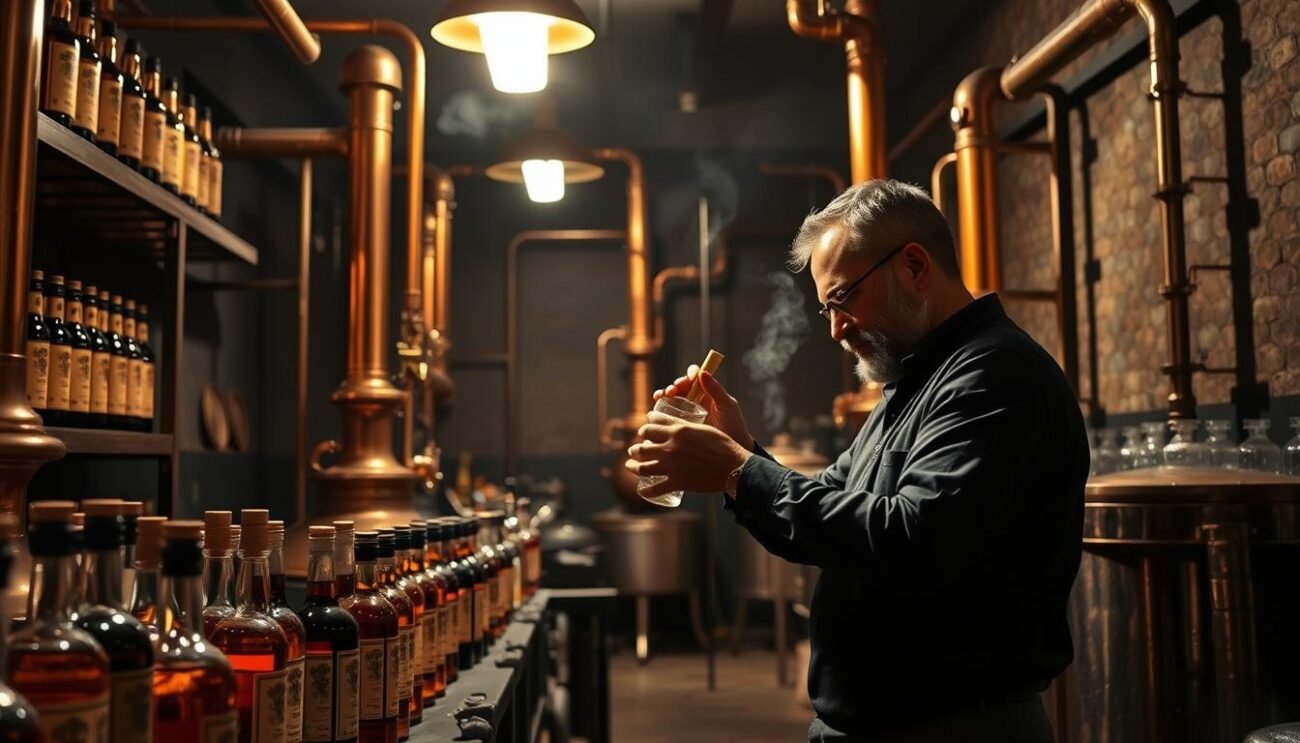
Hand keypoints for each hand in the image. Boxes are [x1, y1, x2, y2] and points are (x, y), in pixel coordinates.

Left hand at [624, 412, 751, 497]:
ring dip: (632, 466)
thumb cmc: (721, 445)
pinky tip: (642, 490)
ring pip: (643, 467)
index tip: (643, 429)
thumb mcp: (701, 429)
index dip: (644, 427)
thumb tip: (671, 424)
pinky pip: (656, 489)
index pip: (650, 426)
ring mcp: (671, 467)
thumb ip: (683, 426)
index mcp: (676, 432)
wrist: (733, 467)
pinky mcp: (677, 483)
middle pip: (642, 447)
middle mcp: (670, 448)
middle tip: (633, 449)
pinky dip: (647, 491)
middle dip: (635, 448)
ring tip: (629, 465)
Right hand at [653, 368, 754, 450]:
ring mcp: (685, 413)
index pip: (694, 378)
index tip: (687, 380)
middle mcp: (694, 400)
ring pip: (670, 399)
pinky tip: (657, 411)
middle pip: (679, 388)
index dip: (688, 376)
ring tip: (662, 397)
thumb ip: (716, 389)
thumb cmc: (733, 426)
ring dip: (663, 395)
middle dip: (673, 386)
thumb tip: (702, 372)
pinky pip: (666, 415)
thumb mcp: (727, 406)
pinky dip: (659, 411)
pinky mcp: (678, 425)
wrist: (730, 452)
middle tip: (672, 391)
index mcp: (706, 392)